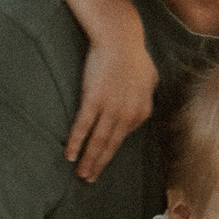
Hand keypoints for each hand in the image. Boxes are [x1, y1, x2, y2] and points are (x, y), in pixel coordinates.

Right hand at [64, 23, 156, 183]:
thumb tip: (148, 96)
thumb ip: (148, 91)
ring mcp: (111, 108)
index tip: (101, 162)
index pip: (123, 137)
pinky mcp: (93, 100)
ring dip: (88, 160)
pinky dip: (76, 143)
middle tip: (89, 179)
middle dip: (99, 164)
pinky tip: (70, 155)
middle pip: (111, 145)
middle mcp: (128, 114)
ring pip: (98, 141)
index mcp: (142, 111)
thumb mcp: (149, 76)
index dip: (111, 152)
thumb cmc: (133, 54)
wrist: (120, 38)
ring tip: (81, 174)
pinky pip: (83, 127)